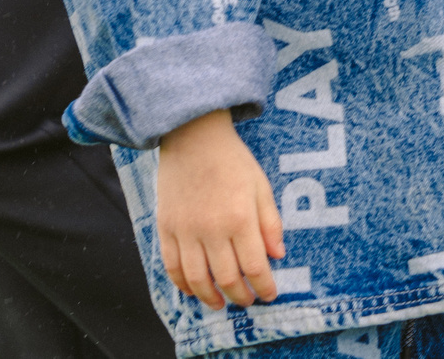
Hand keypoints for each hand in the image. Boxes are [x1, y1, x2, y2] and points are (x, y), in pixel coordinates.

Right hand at [157, 110, 283, 308]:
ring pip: (197, 279)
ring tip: (221, 304)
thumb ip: (270, 223)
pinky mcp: (165, 229)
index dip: (264, 286)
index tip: (270, 295)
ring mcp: (185, 231)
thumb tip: (278, 255)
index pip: (254, 266)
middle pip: (226, 277)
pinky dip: (182, 284)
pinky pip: (172, 266)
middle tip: (248, 302)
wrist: (193, 139)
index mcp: (240, 218)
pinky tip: (193, 290)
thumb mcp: (261, 187)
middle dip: (240, 296)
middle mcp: (211, 230)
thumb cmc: (233, 161)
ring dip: (210, 297)